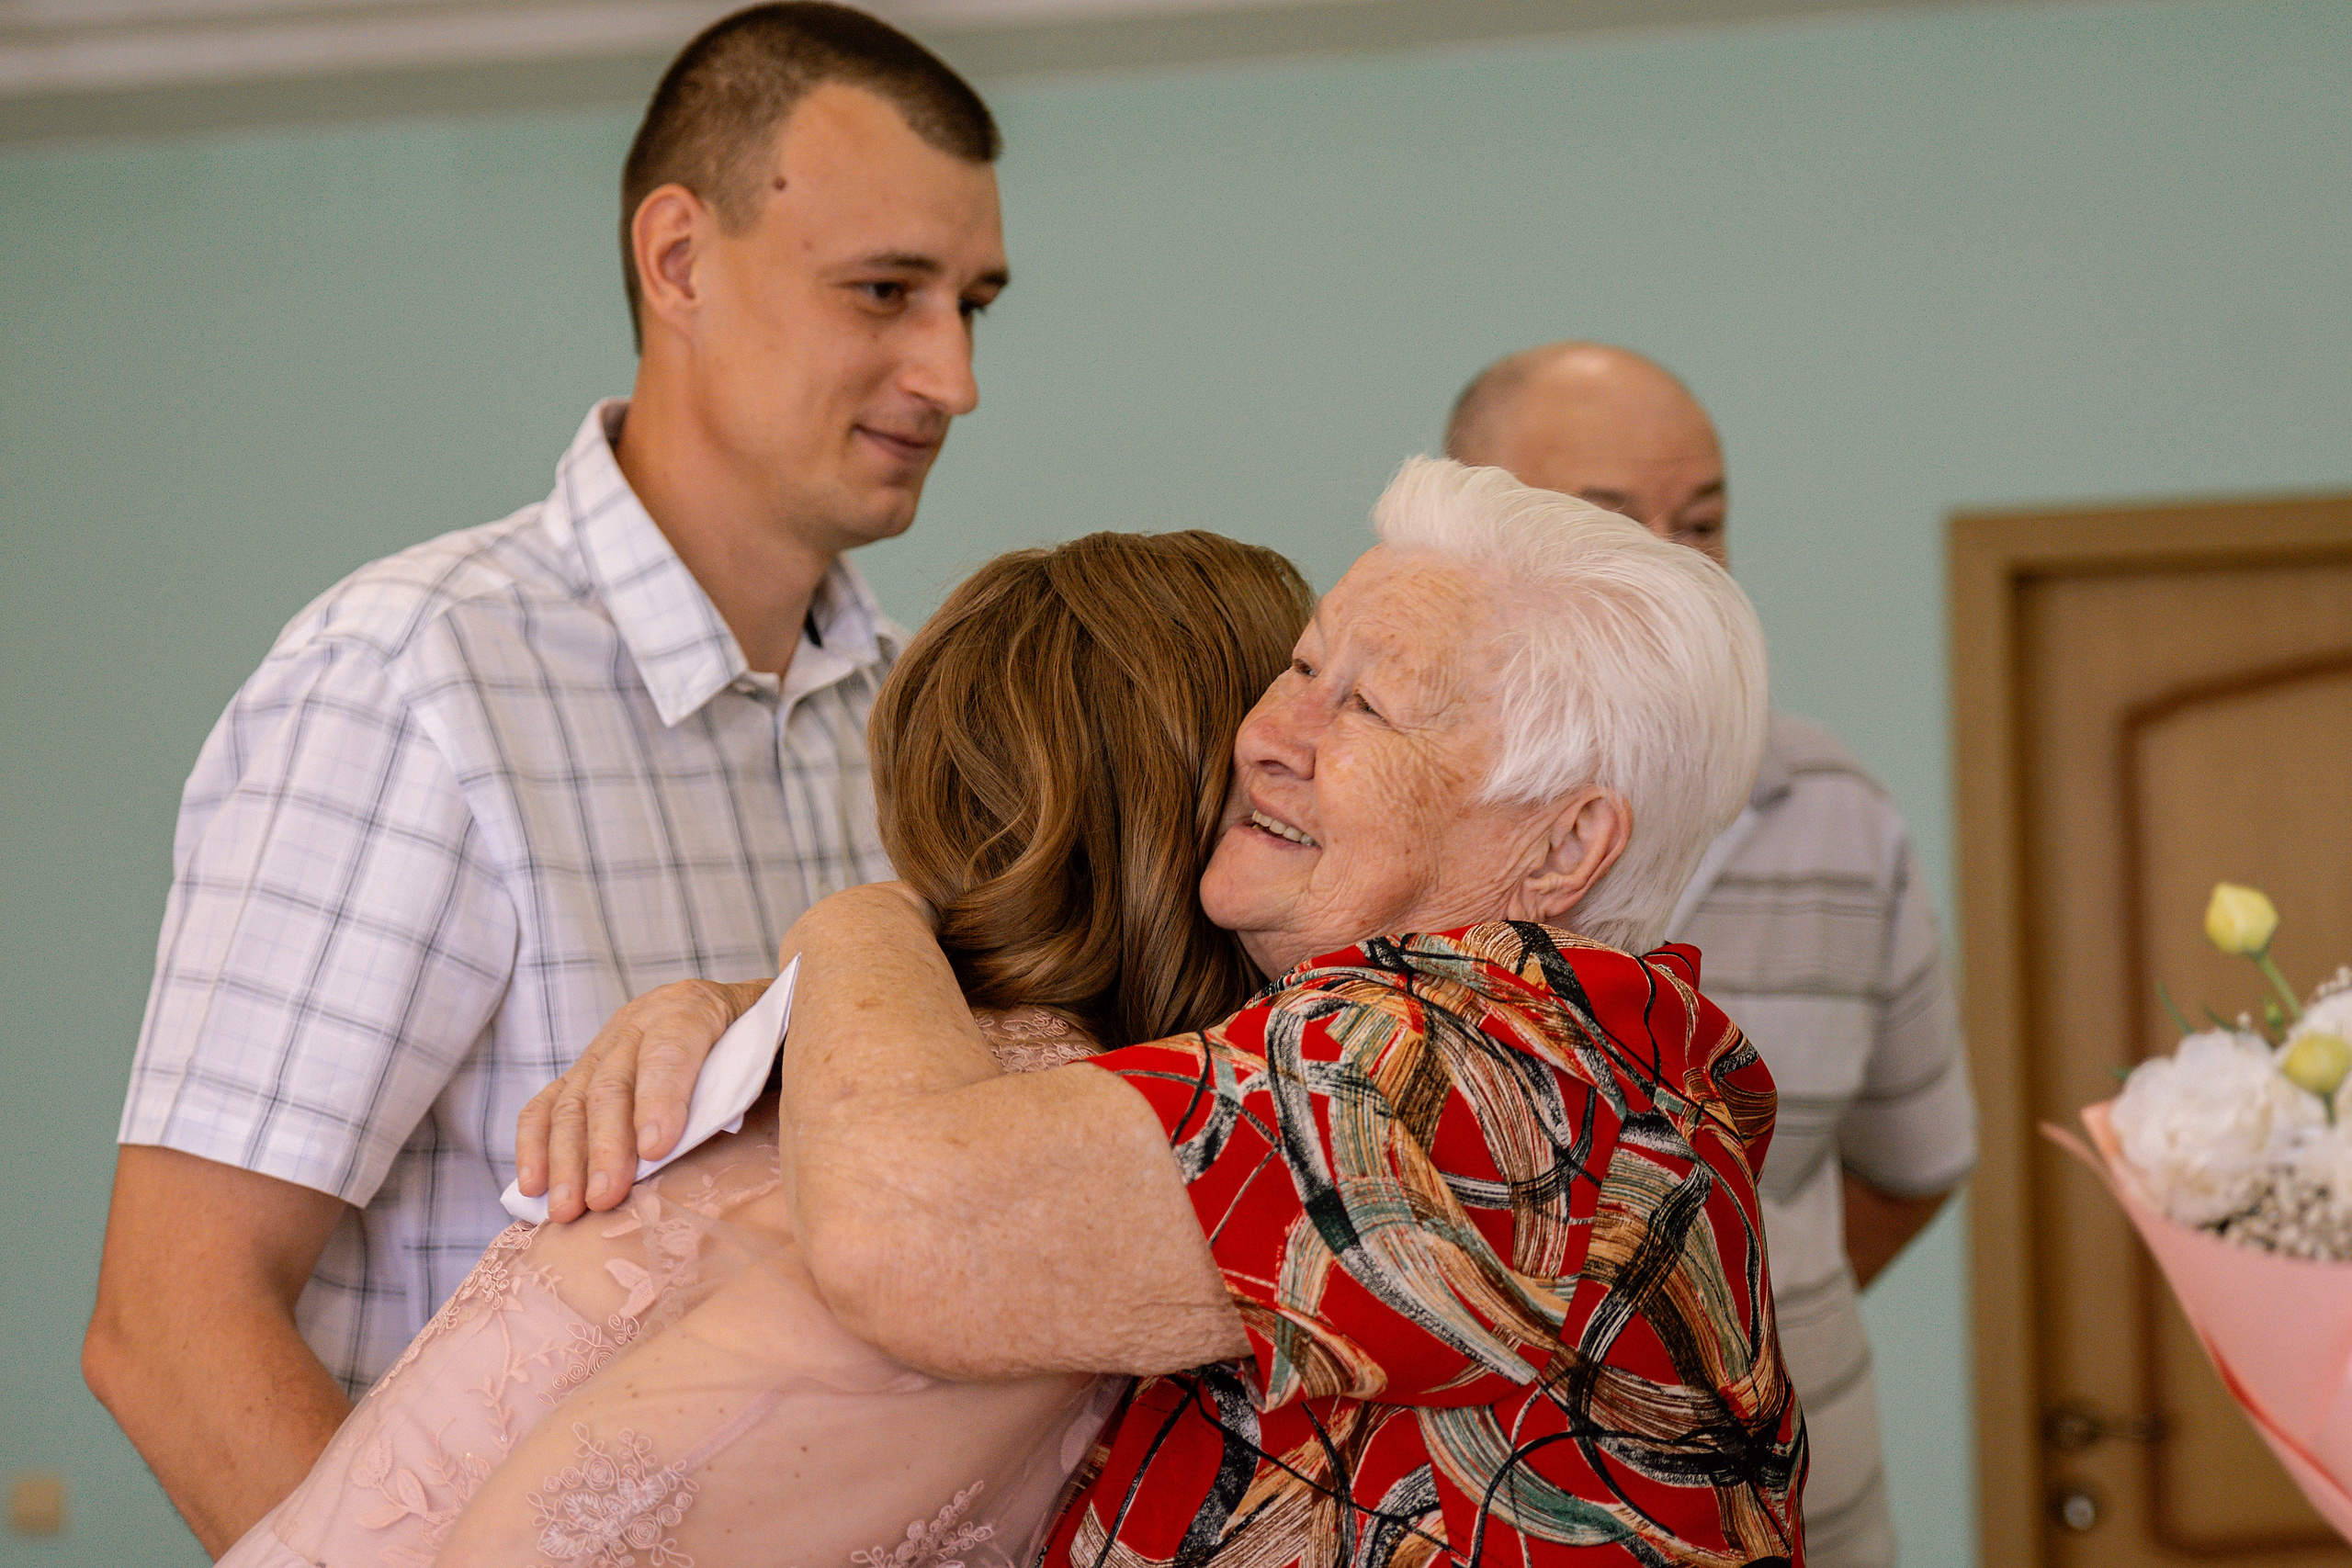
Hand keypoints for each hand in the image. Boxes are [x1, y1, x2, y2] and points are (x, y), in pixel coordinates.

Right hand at [515, 977, 768, 1221]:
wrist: (748, 1013)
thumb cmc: (770, 1042)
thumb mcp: (786, 1043)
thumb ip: (772, 1070)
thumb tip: (774, 1115)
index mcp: (697, 1006)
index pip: (674, 1048)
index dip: (662, 1096)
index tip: (657, 1148)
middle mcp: (643, 1019)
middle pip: (616, 1081)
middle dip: (607, 1144)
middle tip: (605, 1197)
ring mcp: (606, 1045)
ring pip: (575, 1099)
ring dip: (567, 1158)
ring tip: (568, 1209)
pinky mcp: (583, 1071)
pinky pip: (547, 1105)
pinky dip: (535, 1146)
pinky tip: (532, 1186)